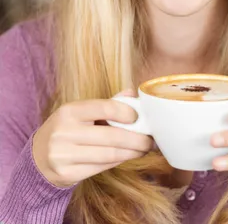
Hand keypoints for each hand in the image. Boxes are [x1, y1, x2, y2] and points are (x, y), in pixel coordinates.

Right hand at [32, 89, 152, 187]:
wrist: (38, 158)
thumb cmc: (67, 130)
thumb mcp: (80, 113)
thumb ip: (106, 104)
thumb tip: (131, 93)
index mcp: (69, 111)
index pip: (104, 108)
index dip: (126, 112)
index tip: (138, 117)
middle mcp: (65, 132)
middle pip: (111, 136)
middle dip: (136, 139)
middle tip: (150, 140)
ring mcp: (64, 154)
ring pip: (109, 155)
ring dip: (131, 153)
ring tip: (143, 149)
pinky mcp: (68, 173)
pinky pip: (101, 167)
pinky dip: (118, 162)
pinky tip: (127, 157)